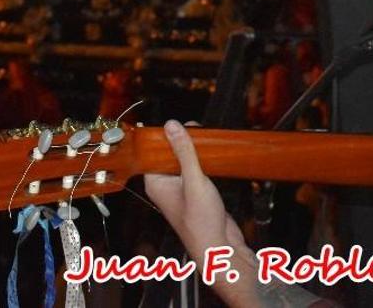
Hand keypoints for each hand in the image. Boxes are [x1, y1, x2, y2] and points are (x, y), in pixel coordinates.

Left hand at [144, 121, 256, 304]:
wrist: (220, 248)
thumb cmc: (201, 223)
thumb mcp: (194, 180)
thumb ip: (184, 152)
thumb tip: (172, 126)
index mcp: (156, 183)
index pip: (153, 152)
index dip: (163, 136)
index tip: (175, 122)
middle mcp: (165, 186)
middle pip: (169, 155)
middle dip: (182, 141)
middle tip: (196, 128)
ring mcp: (181, 190)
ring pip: (184, 162)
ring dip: (194, 151)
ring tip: (206, 139)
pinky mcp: (196, 193)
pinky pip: (196, 171)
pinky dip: (203, 162)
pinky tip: (213, 156)